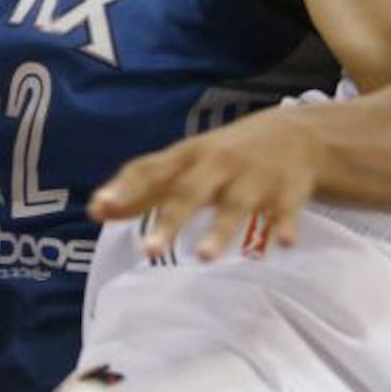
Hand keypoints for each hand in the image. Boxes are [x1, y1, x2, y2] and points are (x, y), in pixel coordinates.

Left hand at [89, 111, 322, 260]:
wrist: (295, 134)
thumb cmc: (224, 158)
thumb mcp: (182, 165)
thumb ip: (141, 190)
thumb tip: (94, 211)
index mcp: (187, 156)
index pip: (150, 170)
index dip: (125, 188)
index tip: (99, 207)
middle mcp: (217, 164)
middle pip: (190, 192)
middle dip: (170, 220)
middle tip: (149, 252)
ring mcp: (253, 178)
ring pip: (235, 206)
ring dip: (219, 230)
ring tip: (202, 257)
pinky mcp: (287, 192)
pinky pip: (284, 211)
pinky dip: (283, 226)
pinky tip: (282, 244)